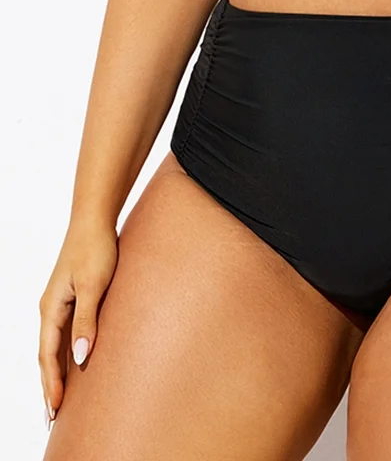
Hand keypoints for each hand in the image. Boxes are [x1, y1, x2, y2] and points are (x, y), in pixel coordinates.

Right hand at [38, 219, 118, 427]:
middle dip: (49, 385)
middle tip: (53, 417)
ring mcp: (59, 303)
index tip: (56, 409)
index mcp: (51, 308)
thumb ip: (87, 320)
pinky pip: (63, 333)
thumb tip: (81, 357)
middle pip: (47, 355)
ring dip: (55, 372)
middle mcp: (50, 309)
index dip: (52, 383)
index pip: (48, 355)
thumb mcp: (94, 285)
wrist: (95, 220)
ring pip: (54, 346)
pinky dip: (64, 353)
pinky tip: (73, 363)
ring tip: (60, 399)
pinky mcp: (71, 297)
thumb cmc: (96, 248)